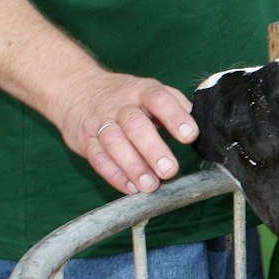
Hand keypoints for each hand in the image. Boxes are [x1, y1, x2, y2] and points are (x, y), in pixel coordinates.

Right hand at [58, 71, 199, 194]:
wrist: (78, 90)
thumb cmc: (127, 97)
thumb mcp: (150, 91)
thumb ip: (175, 106)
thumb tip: (201, 126)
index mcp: (142, 90)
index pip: (160, 99)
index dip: (175, 117)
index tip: (190, 136)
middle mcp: (120, 105)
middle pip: (135, 125)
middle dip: (153, 149)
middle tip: (170, 170)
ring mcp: (100, 122)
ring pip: (114, 143)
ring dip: (133, 166)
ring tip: (150, 185)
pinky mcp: (85, 140)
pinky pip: (98, 159)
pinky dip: (114, 175)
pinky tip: (130, 188)